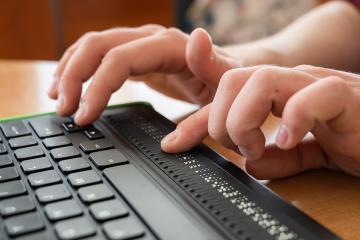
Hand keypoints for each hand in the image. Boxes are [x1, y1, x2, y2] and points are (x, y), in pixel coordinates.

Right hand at [48, 25, 239, 124]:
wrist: (227, 70)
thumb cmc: (226, 83)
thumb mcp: (223, 100)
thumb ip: (203, 120)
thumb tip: (170, 143)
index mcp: (171, 46)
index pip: (121, 58)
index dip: (98, 86)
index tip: (85, 116)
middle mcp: (151, 38)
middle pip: (99, 45)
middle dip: (74, 76)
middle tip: (64, 110)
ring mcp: (141, 43)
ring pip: (93, 44)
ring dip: (70, 69)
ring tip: (58, 98)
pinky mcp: (135, 54)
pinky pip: (100, 53)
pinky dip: (81, 67)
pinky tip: (71, 85)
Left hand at [161, 65, 359, 178]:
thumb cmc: (353, 135)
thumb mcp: (306, 152)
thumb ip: (278, 158)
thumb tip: (252, 164)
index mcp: (278, 93)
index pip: (225, 91)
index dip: (195, 118)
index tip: (175, 143)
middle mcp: (292, 82)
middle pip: (233, 79)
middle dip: (221, 118)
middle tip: (237, 147)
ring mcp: (316, 84)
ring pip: (262, 80)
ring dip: (246, 119)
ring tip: (256, 146)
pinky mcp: (344, 97)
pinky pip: (313, 95)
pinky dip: (292, 120)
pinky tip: (288, 142)